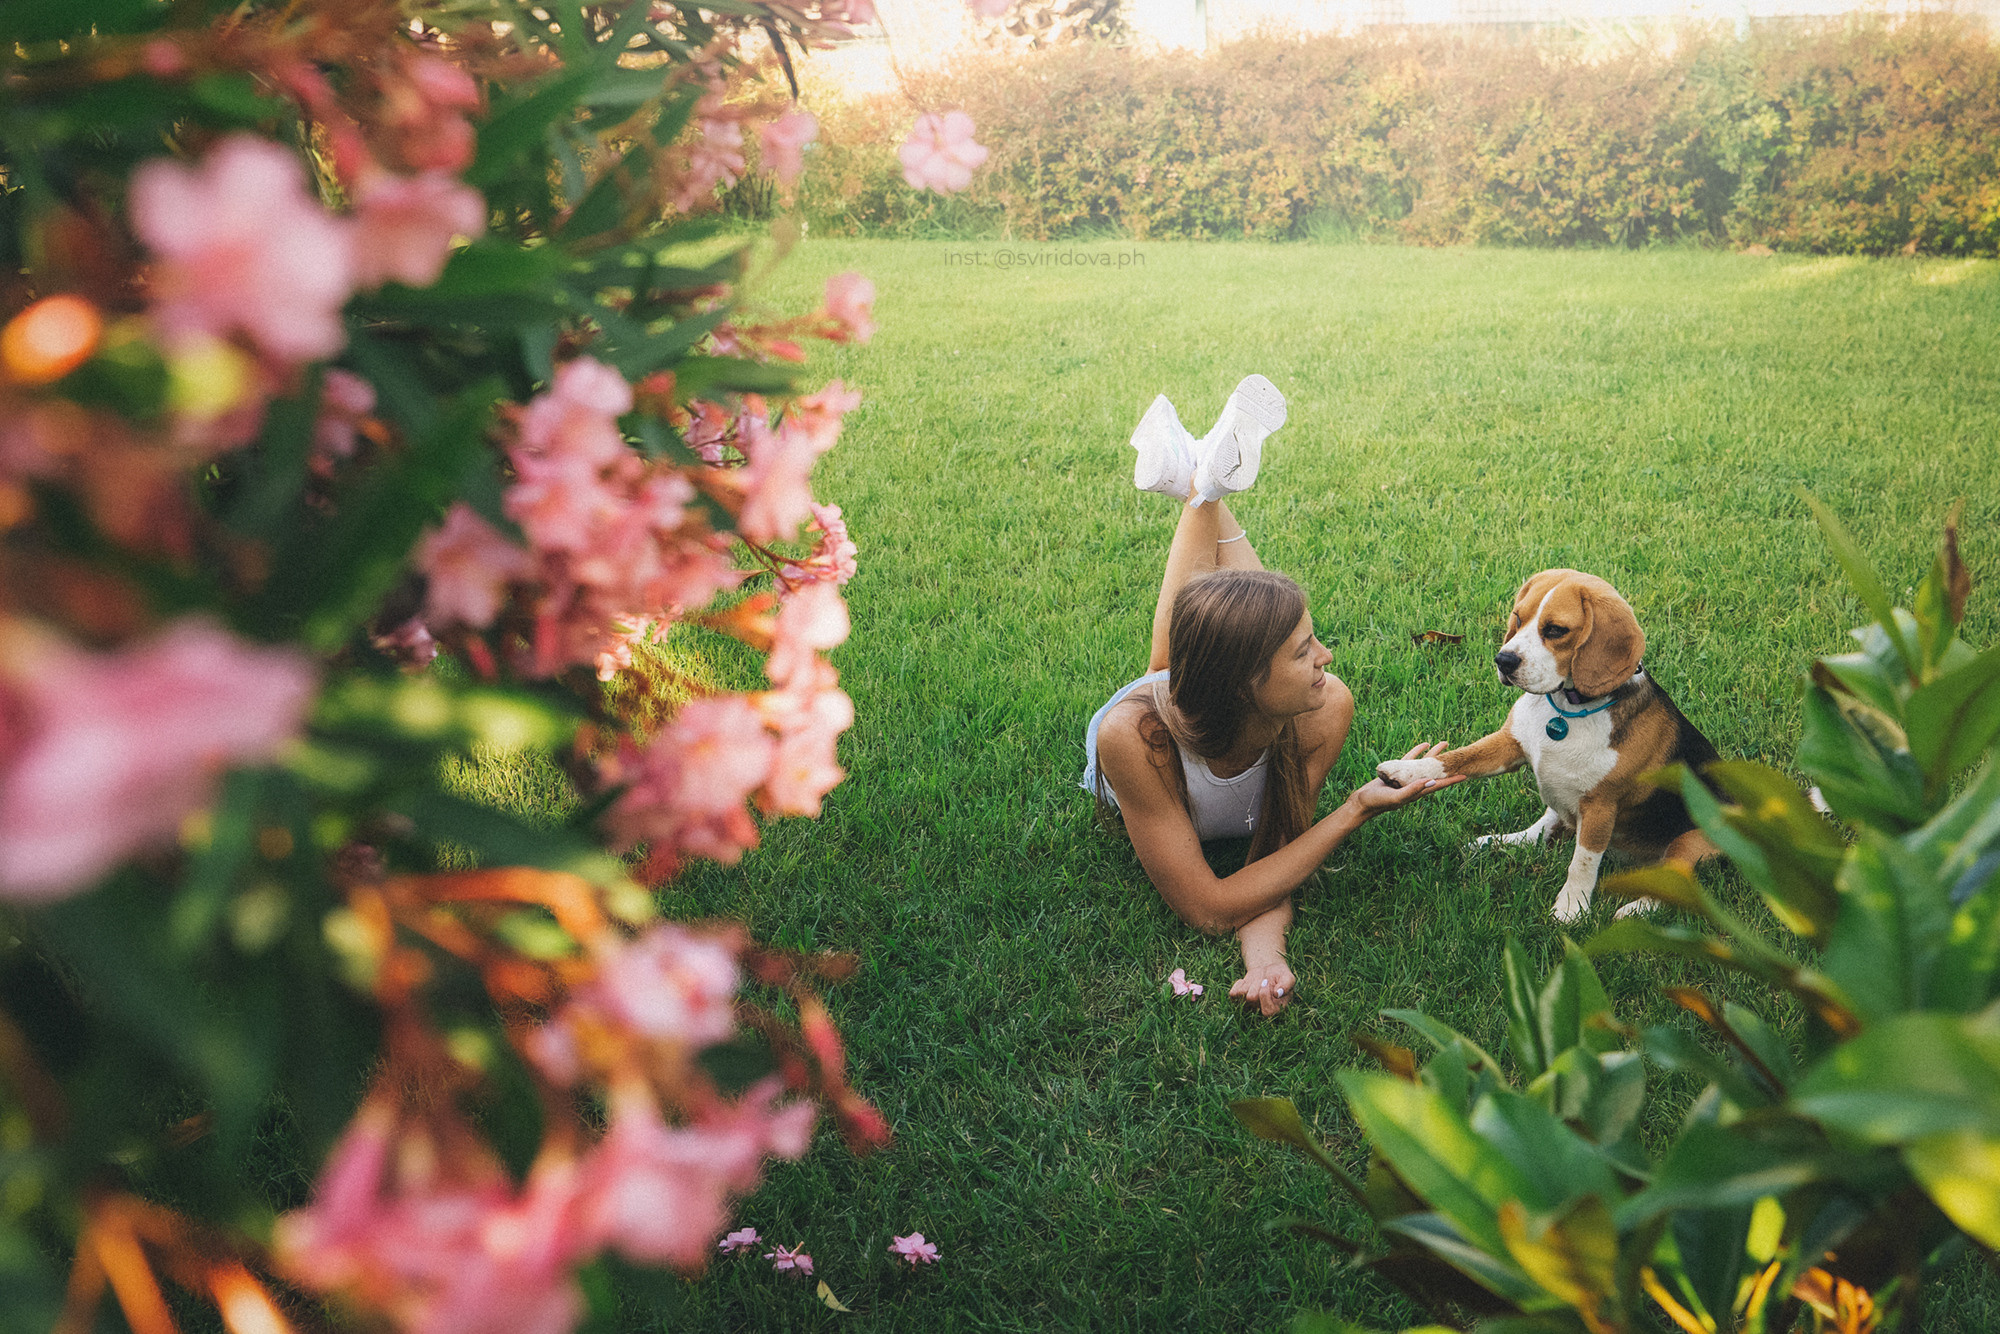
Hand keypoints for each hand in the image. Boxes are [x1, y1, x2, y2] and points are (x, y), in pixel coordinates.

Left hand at [1229, 957, 1295, 1016]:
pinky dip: (1238, 984)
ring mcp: (1249, 1005)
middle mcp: (1261, 1011)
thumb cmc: (1281, 976)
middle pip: (1252, 998)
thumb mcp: (1288, 978)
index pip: (1267, 1012)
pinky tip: (1246, 981)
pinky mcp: (1239, 999)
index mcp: (1276, 1010)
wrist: (1270, 971)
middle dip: (1256, 984)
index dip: (1265, 994)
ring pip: (1242, 995)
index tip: (1267, 981)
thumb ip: (1286, 985)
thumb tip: (1277, 993)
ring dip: (1249, 984)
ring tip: (1257, 980)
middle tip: (1263, 979)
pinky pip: (1233, 994)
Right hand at [1349, 742, 1468, 814]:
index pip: (1438, 785)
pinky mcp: (1396, 772)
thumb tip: (1431, 781)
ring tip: (1443, 743)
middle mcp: (1415, 785)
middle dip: (1446, 763)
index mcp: (1417, 792)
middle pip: (1434, 772)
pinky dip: (1417, 752)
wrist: (1362, 802)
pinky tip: (1423, 744)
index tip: (1465, 775)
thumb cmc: (1378, 802)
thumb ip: (1412, 790)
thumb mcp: (1396, 797)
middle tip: (1457, 752)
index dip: (1451, 781)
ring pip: (1424, 764)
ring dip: (1433, 754)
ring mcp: (1406, 778)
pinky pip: (1410, 760)